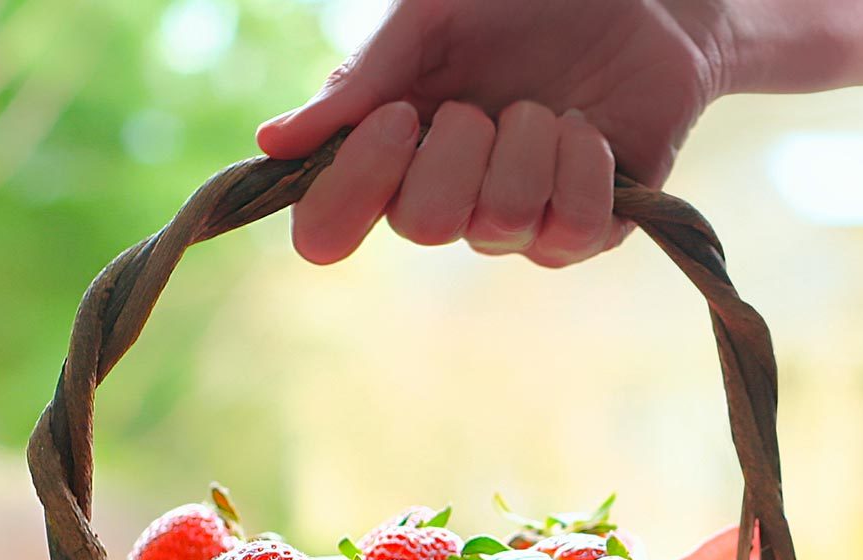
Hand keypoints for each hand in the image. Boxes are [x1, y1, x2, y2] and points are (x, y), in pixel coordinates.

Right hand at [257, 0, 728, 266]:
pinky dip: (585, 168)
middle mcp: (448, 202)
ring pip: (500, 222)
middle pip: (424, 226)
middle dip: (459, 149)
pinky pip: (571, 232)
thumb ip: (361, 81)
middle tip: (485, 105)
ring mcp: (517, 226)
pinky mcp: (584, 233)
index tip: (395, 120)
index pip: (331, 228)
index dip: (353, 190)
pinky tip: (589, 133)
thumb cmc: (524, 3)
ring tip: (551, 107)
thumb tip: (274, 143)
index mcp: (394, 157)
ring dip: (531, 143)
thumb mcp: (431, 19)